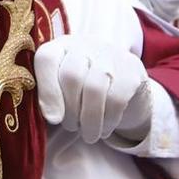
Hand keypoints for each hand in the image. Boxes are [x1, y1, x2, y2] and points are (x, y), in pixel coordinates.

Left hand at [34, 33, 155, 145]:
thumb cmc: (82, 92)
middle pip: (71, 76)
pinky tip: (105, 129)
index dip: (47, 90)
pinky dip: (108, 120)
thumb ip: (48, 98)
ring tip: (88, 135)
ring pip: (94, 89)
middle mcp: (84, 44)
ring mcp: (110, 53)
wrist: (122, 87)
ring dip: (89, 120)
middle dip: (70, 110)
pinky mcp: (132, 68)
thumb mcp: (61, 91)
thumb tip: (51, 116)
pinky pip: (117, 98)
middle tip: (71, 127)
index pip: (47, 59)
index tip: (52, 119)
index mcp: (60, 47)